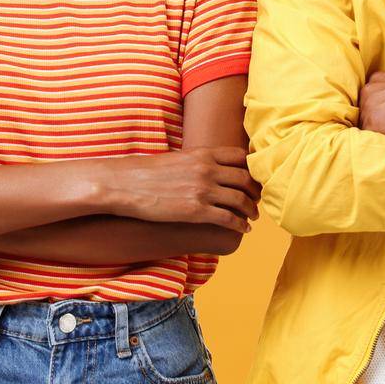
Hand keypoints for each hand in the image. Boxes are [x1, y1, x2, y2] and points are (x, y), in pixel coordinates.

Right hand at [110, 147, 262, 232]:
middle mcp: (207, 169)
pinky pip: (228, 219)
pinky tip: (243, 230)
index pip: (240, 156)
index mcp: (204, 153)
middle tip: (258, 200)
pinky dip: (240, 225)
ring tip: (254, 216)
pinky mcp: (197, 211)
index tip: (254, 178)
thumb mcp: (179, 158)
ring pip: (241, 199)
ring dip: (252, 209)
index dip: (252, 168)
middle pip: (245, 178)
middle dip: (256, 191)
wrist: (126, 185)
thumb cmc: (148, 172)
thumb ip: (199, 161)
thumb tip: (211, 166)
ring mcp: (203, 190)